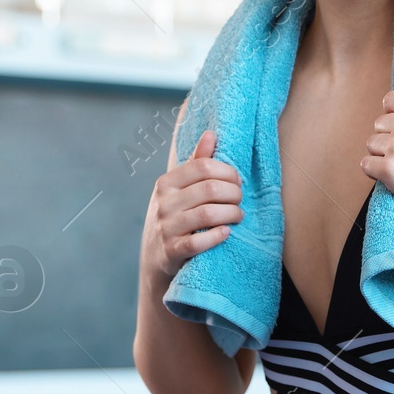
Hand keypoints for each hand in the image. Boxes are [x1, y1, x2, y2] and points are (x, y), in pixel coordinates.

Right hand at [140, 129, 243, 284]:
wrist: (154, 259)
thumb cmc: (173, 218)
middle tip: (240, 200)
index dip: (227, 172)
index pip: (203, 166)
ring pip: (208, 214)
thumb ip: (196, 163)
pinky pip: (199, 242)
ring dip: (232, 214)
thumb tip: (211, 134)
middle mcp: (163, 203)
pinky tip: (226, 232)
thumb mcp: (178, 190)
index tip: (237, 180)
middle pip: (210, 189)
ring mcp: (166, 227)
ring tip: (238, 215)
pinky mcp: (171, 251)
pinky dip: (218, 235)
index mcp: (166, 182)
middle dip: (234, 193)